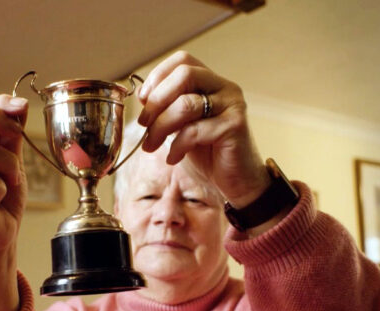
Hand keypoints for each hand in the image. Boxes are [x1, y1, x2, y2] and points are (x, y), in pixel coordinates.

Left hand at [137, 51, 268, 207]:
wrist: (236, 181)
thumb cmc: (209, 154)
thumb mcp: (181, 126)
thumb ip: (167, 108)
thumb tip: (142, 94)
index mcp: (212, 83)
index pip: (183, 61)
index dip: (158, 76)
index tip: (143, 100)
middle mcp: (225, 88)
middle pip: (184, 74)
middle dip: (157, 100)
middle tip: (144, 124)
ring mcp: (232, 105)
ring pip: (185, 104)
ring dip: (160, 126)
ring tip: (151, 145)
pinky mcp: (234, 126)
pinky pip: (194, 130)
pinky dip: (176, 146)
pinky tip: (173, 158)